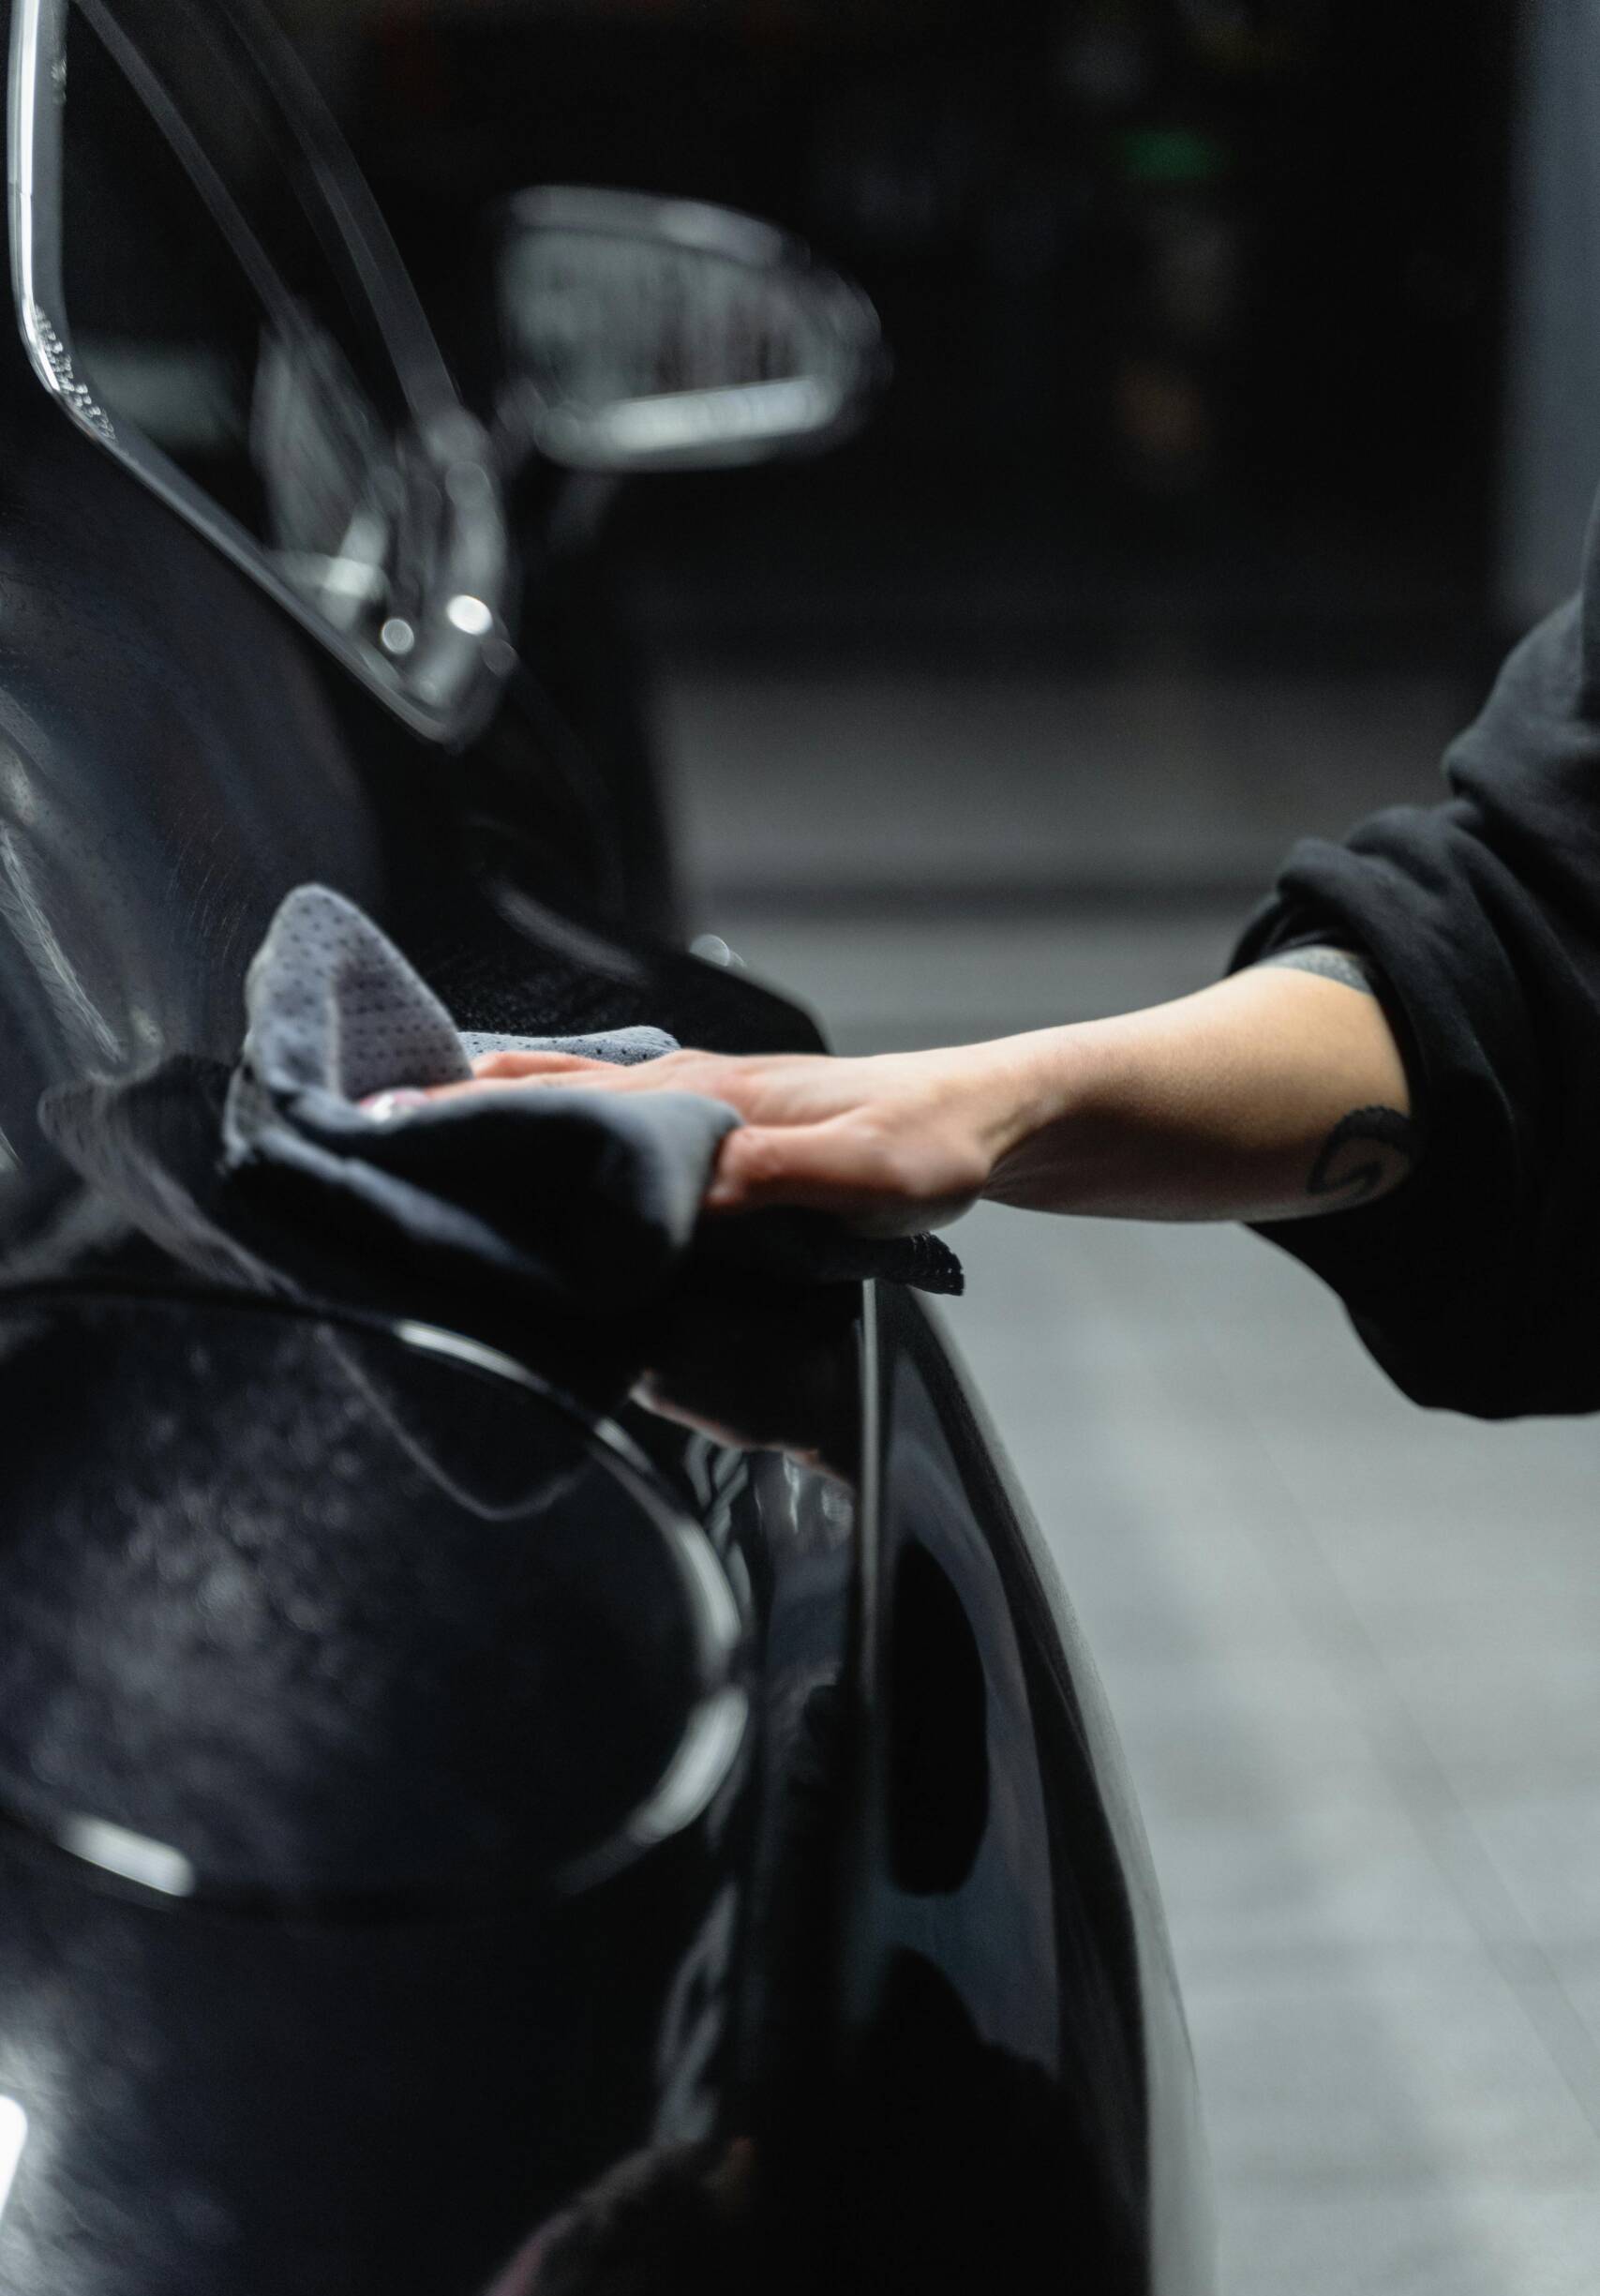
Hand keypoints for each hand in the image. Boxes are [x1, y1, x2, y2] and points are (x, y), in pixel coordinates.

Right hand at [414, 1041, 1048, 1235]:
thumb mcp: (867, 1173)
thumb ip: (770, 1179)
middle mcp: (682, 1091)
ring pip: (560, 1096)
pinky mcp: (715, 1133)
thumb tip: (667, 1190)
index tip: (378, 1132)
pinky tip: (519, 1156)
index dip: (466, 1117)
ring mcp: (694, 1107)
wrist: (996, 1116)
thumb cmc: (935, 1145)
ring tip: (398, 1139)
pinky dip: (540, 1122)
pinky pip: (602, 1120)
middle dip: (445, 1108)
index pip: (555, 1100)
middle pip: (535, 1088)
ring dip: (483, 1112)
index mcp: (700, 1099)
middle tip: (350, 1135)